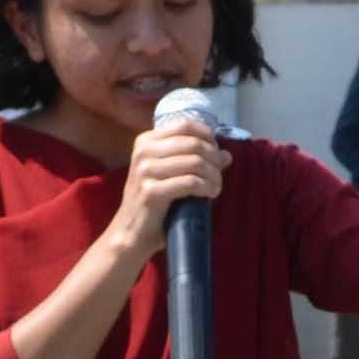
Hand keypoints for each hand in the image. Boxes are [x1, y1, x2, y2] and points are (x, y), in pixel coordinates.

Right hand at [106, 117, 233, 264]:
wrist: (131, 233)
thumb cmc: (154, 204)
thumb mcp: (170, 175)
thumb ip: (194, 160)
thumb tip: (226, 155)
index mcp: (146, 141)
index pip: (186, 125)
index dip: (208, 137)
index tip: (216, 154)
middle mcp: (143, 152)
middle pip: (194, 143)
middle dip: (214, 158)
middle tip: (219, 173)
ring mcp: (145, 171)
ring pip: (196, 162)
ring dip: (213, 175)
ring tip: (216, 187)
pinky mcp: (152, 192)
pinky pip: (191, 183)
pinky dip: (207, 188)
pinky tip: (210, 194)